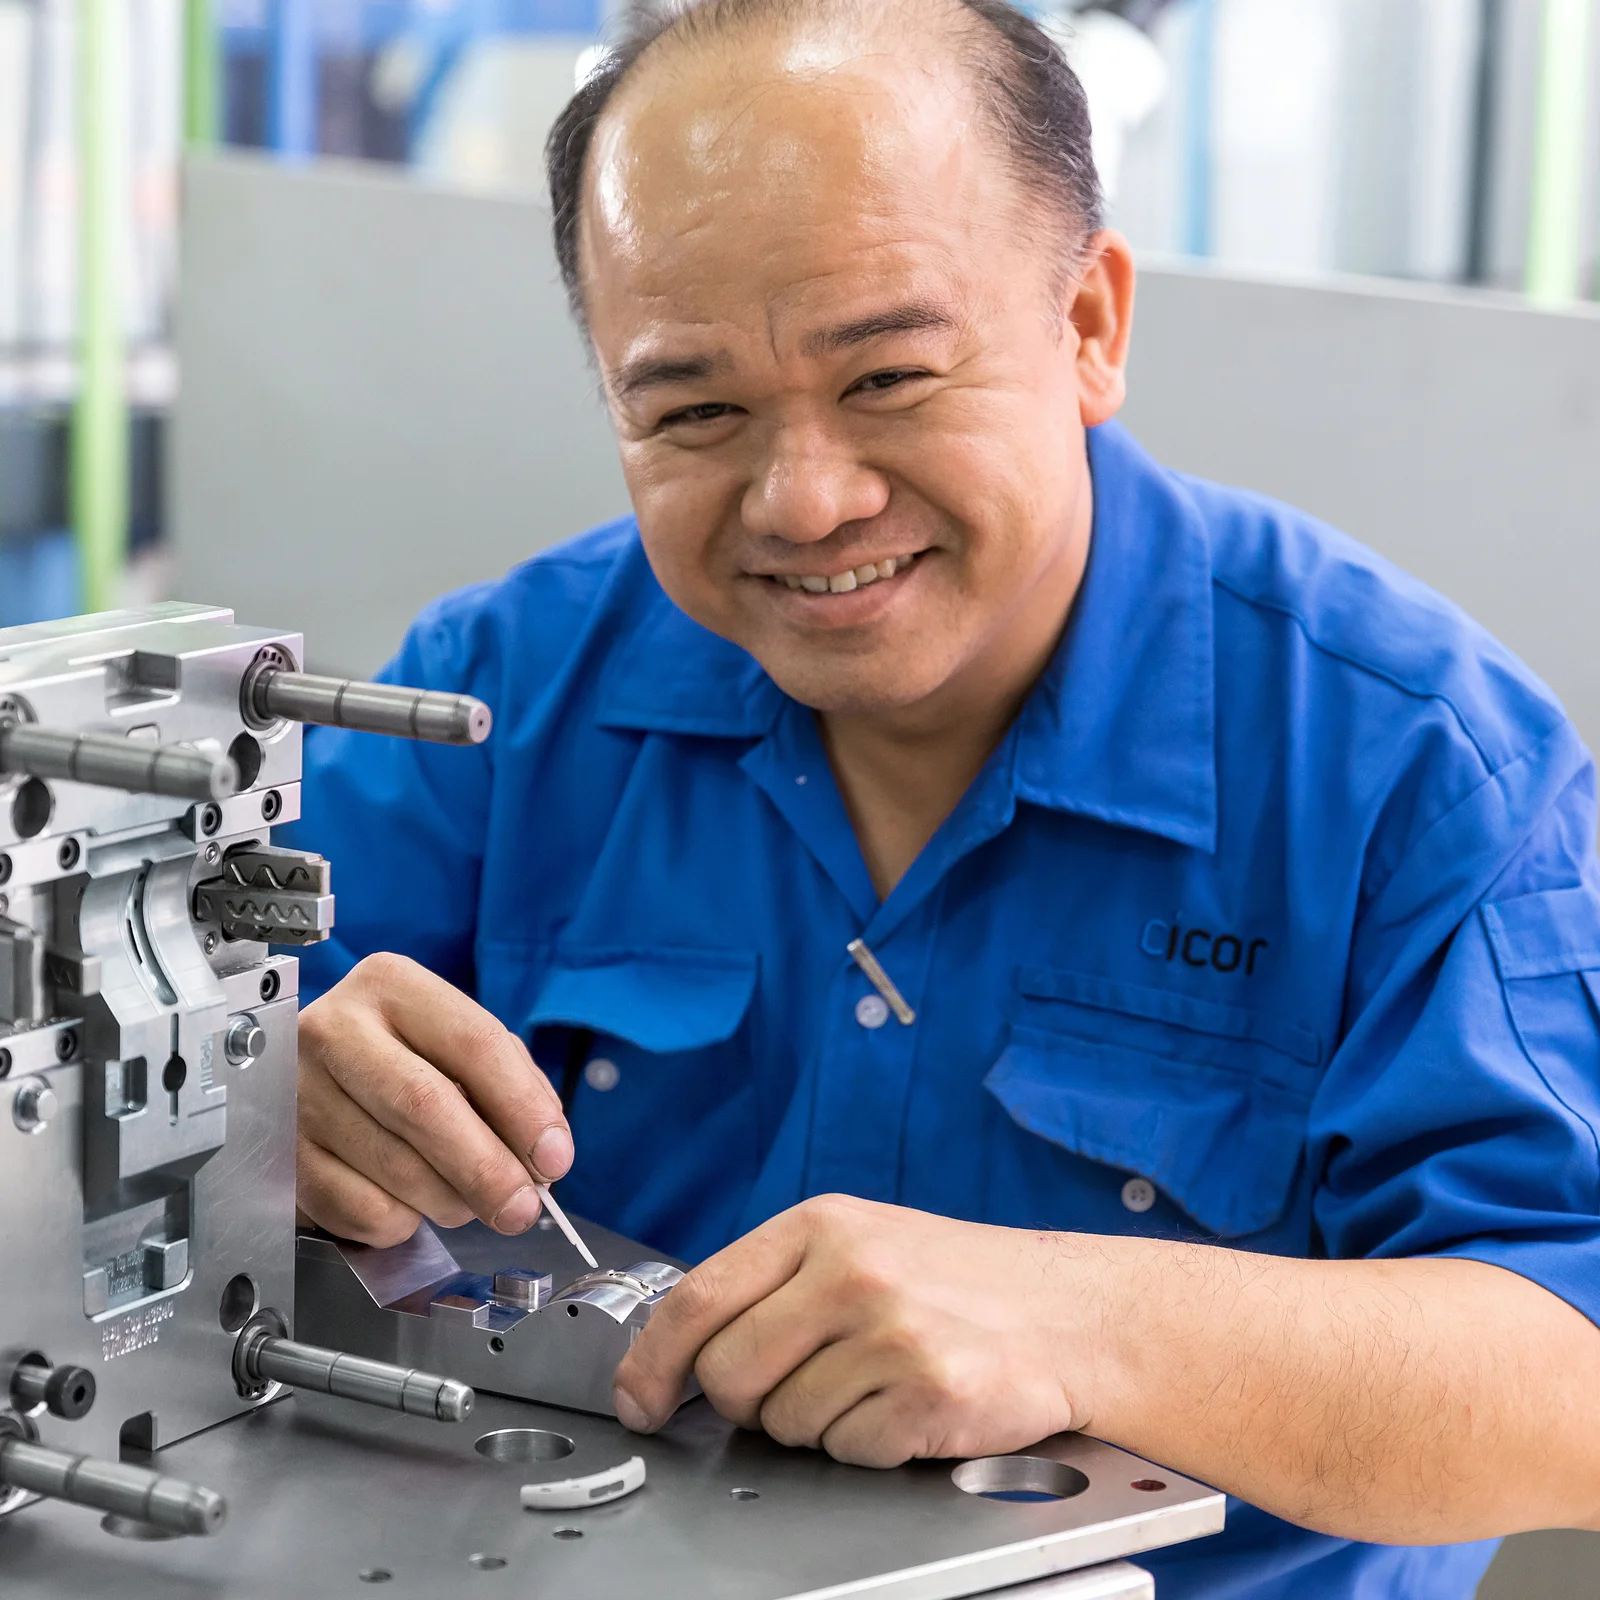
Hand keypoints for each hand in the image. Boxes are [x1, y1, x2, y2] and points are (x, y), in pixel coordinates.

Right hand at [296, 952, 572, 1246]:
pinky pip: (359, 1208)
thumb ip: (513, 1087)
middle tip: (521, 1207)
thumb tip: (545, 1155)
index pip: (473, 1043)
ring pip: (395, 1166)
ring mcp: (298, 1092)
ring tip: (467, 1201)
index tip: (554, 1157)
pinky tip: (406, 1201)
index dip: (522, 1107)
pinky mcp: (282, 1155)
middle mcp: (334, 1028)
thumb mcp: (461, 1050)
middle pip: (425, 1104)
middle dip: (486, 1168)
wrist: (316, 1081)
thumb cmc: (405, 1061)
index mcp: (391, 985)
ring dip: (450, 1200)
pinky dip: (401, 1222)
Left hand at [612, 1195, 1100, 1466]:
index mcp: (820, 1225)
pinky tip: (908, 1405)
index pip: (697, 1297)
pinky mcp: (930, 1392)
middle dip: (746, 1402)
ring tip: (876, 1382)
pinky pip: (848, 1452)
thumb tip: (677, 1351)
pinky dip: (870, 1445)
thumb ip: (773, 1284)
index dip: (653, 1362)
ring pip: (787, 1423)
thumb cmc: (954, 1282)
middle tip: (798, 1385)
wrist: (1066, 1312)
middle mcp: (851, 1270)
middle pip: (728, 1373)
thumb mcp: (857, 1244)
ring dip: (820, 1424)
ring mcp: (892, 1331)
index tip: (639, 1401)